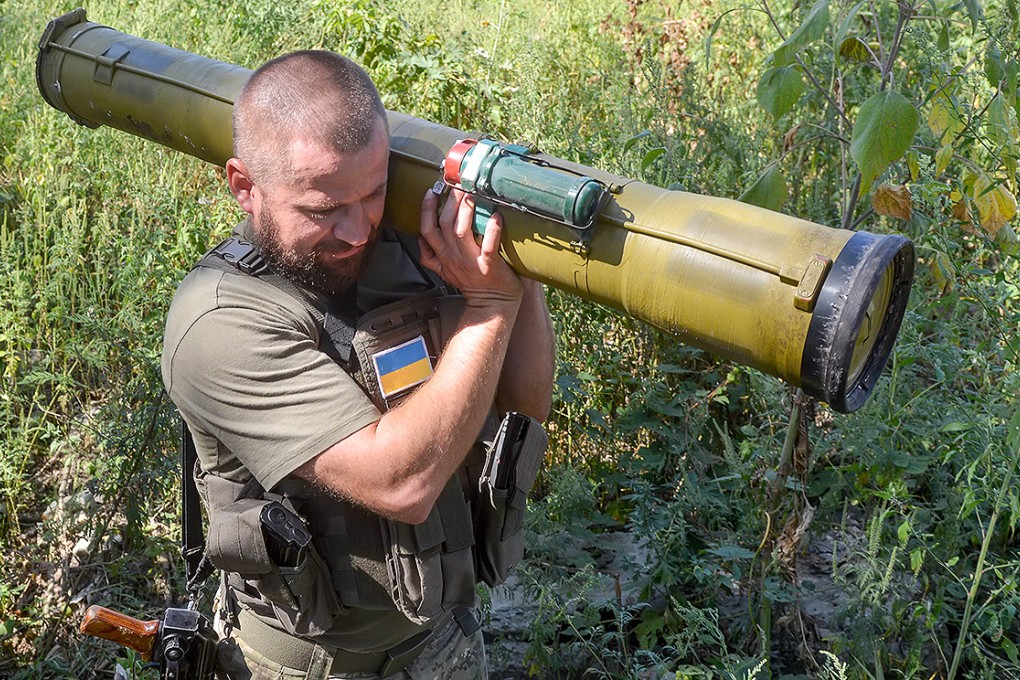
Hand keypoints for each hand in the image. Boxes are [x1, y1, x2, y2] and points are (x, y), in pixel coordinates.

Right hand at [419, 188, 522, 306]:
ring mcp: (471, 262)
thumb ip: (429, 255)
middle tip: (457, 184)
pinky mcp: (489, 266)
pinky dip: (492, 231)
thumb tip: (419, 237)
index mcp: (442, 256)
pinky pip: (488, 247)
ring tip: (472, 194)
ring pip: (461, 232)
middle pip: (444, 224)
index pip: (426, 229)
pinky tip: (496, 217)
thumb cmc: (472, 284)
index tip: (432, 191)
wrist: (491, 304)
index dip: (426, 209)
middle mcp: (453, 257)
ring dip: (466, 211)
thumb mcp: (443, 271)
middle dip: (449, 201)